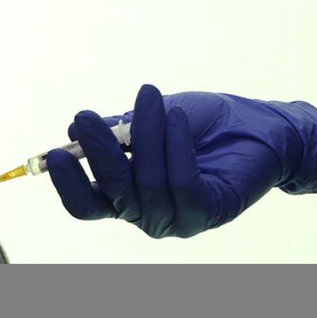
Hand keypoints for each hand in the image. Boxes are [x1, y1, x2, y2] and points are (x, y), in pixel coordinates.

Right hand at [47, 85, 316, 237]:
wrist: (260, 126)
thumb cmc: (202, 124)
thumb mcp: (150, 121)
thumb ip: (116, 131)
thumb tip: (73, 129)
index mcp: (127, 198)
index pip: (87, 205)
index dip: (68, 184)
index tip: (57, 152)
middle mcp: (147, 215)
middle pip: (111, 195)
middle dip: (97, 154)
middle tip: (85, 117)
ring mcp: (177, 218)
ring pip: (146, 185)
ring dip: (145, 138)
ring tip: (150, 98)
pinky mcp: (207, 212)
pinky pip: (182, 184)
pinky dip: (175, 148)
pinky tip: (177, 117)